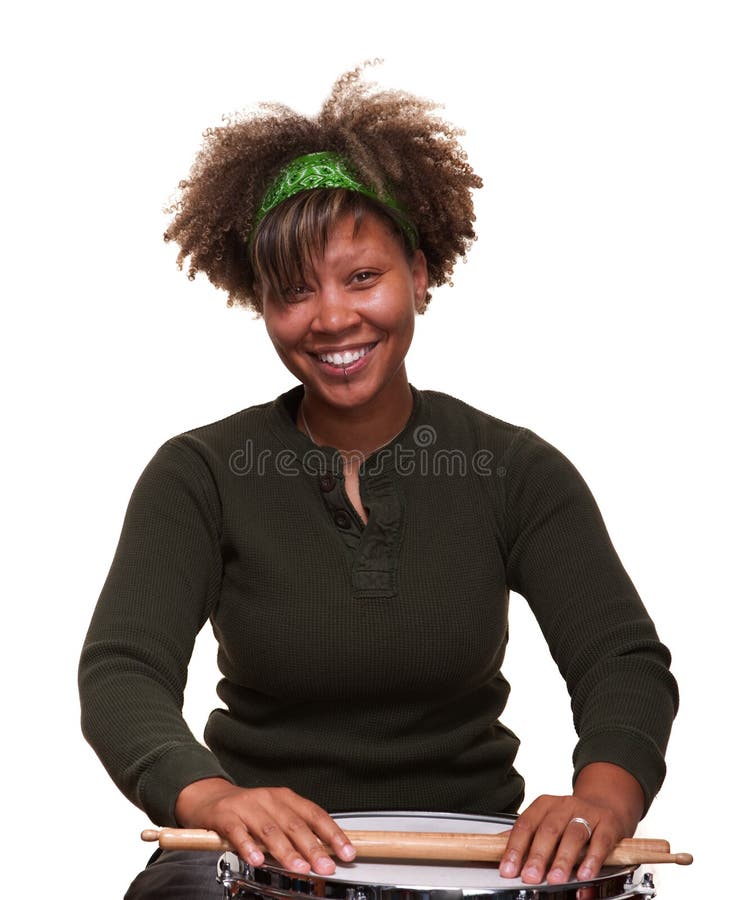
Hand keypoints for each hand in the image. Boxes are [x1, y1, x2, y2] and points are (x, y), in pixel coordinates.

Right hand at [174, 778, 355, 874]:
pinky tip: (257, 860)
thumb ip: (296, 830)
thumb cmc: (249, 811)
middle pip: (294, 824)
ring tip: (298, 867)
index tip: (346, 852)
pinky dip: (249, 846)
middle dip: (312, 847)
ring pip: (270, 830)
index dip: (332, 833)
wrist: (211, 798)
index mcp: (285, 798)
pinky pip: (238, 832)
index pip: (314, 814)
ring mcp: (247, 807)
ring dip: (286, 850)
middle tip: (325, 866)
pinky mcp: (226, 816)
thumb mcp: (276, 814)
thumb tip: (326, 852)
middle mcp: (269, 799)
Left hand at [499, 763, 644, 884]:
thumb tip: (500, 849)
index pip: (525, 824)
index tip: (508, 869)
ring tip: (555, 879)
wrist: (606, 804)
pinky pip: (600, 841)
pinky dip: (592, 859)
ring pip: (573, 835)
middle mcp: (564, 805)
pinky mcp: (608, 824)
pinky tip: (585, 874)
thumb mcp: (548, 820)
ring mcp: (587, 813)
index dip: (515, 847)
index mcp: (545, 805)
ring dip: (563, 859)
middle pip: (548, 829)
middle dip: (538, 855)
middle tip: (530, 876)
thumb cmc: (572, 818)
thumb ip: (529, 835)